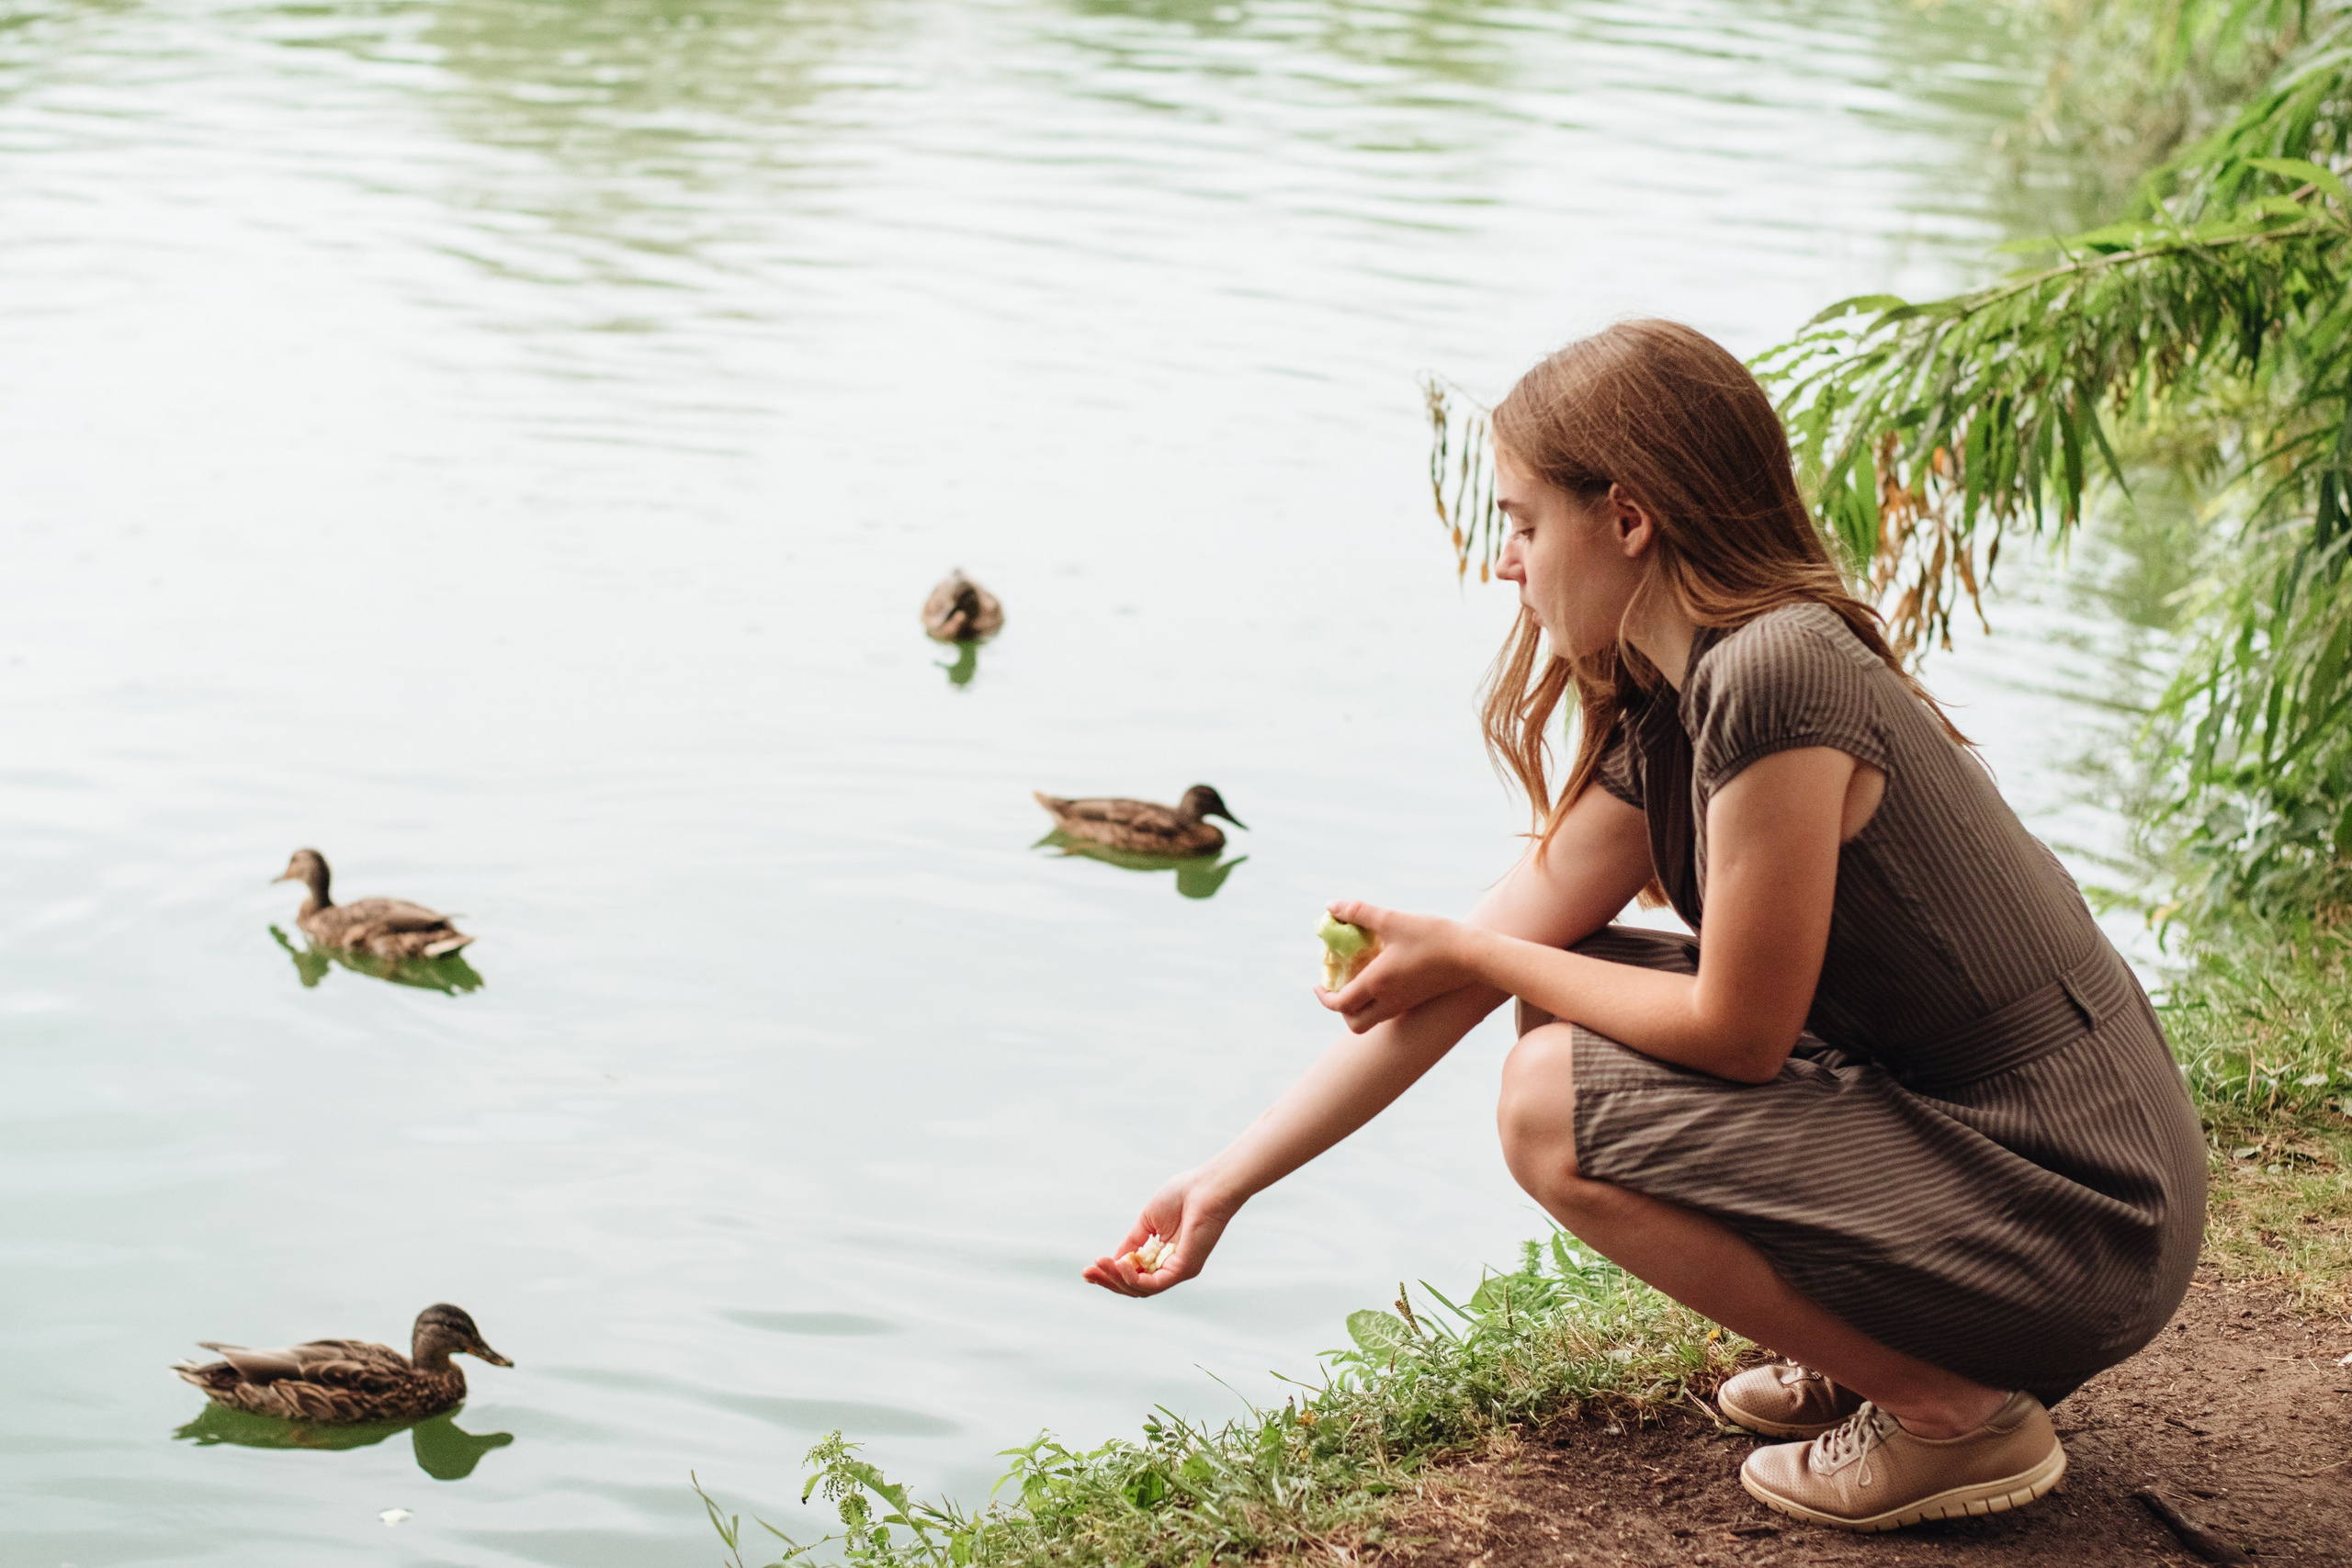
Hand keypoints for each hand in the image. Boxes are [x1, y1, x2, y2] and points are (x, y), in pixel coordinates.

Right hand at [1081, 1168, 1238, 1297]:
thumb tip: (1114, 1260)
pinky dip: (1133, 1278)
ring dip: (1116, 1279)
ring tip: (1100, 1265)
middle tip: (1087, 1273)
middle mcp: (1170, 1266)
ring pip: (1140, 1289)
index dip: (1109, 1274)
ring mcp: (1177, 1270)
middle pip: (1133, 1286)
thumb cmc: (1181, 1196)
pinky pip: (1153, 1284)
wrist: (1206, 1187)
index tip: (1088, 1270)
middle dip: (1107, 1280)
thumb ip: (1132, 1242)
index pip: (1133, 1274)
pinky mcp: (1183, 1271)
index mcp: (1161, 1255)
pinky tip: (1120, 1265)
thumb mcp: (1147, 1221)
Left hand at [1315, 900, 1477, 1033]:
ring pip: (1372, 1019)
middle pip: (1354, 1022)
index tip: (1318, 982)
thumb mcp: (1392, 919)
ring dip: (1358, 1005)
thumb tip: (1332, 906)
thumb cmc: (1433, 936)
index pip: (1340, 1004)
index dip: (1323, 996)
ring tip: (1358, 977)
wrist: (1473, 955)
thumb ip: (1359, 912)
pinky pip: (1388, 1011)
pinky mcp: (1418, 1000)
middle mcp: (1389, 1000)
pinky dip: (1376, 1000)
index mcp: (1377, 984)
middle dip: (1340, 1009)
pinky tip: (1382, 973)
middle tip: (1337, 985)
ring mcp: (1405, 1004)